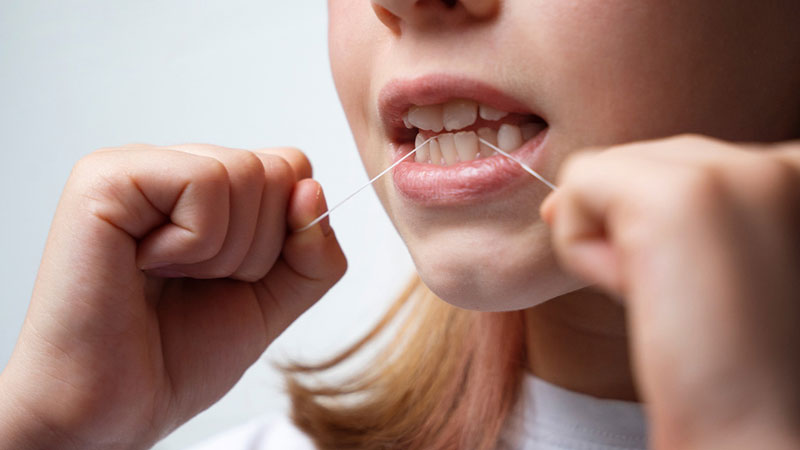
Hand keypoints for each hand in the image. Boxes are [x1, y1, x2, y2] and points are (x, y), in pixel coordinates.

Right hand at [0, 144, 346, 449]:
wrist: (111, 409)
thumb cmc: (176, 356)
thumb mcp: (274, 301)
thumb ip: (313, 252)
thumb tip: (311, 188)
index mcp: (206, 188)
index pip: (292, 167)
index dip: (288, 232)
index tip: (235, 277)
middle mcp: (172, 166)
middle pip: (277, 168)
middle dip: (257, 248)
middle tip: (195, 282)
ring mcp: (136, 166)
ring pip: (247, 173)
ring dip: (223, 252)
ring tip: (169, 277)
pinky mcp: (106, 178)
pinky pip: (206, 183)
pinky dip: (195, 243)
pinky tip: (146, 265)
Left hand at [542, 135, 799, 448]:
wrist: (752, 427)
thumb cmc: (731, 356)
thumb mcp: (709, 259)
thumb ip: (661, 205)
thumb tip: (561, 193)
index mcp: (797, 171)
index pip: (686, 164)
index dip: (665, 228)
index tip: (706, 287)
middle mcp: (778, 158)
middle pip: (644, 159)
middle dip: (637, 229)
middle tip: (687, 297)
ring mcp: (732, 171)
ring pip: (603, 171)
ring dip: (609, 243)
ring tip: (668, 295)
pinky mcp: (678, 198)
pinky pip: (577, 187)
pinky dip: (580, 248)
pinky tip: (635, 290)